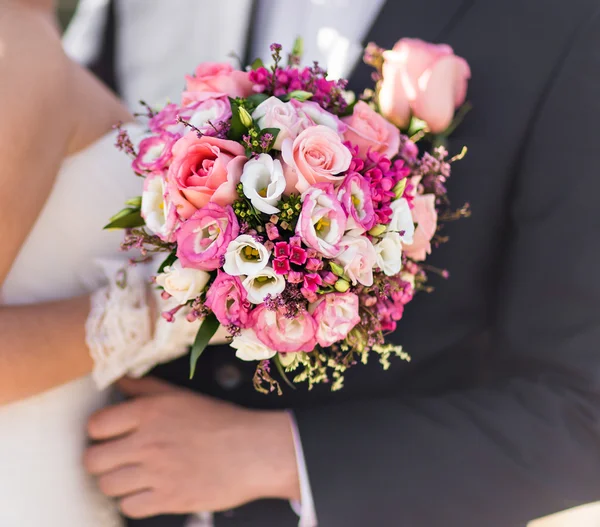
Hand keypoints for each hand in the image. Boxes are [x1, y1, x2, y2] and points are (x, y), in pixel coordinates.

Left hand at [84, 377, 299, 518]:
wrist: (253, 450)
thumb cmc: (219, 420)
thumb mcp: (181, 395)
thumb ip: (145, 387)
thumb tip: (117, 380)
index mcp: (149, 412)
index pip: (95, 425)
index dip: (99, 431)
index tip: (109, 434)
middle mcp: (147, 442)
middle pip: (93, 460)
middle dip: (101, 459)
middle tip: (116, 457)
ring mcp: (156, 473)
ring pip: (107, 486)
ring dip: (117, 481)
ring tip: (133, 474)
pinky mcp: (168, 500)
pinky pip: (129, 507)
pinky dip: (134, 501)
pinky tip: (147, 490)